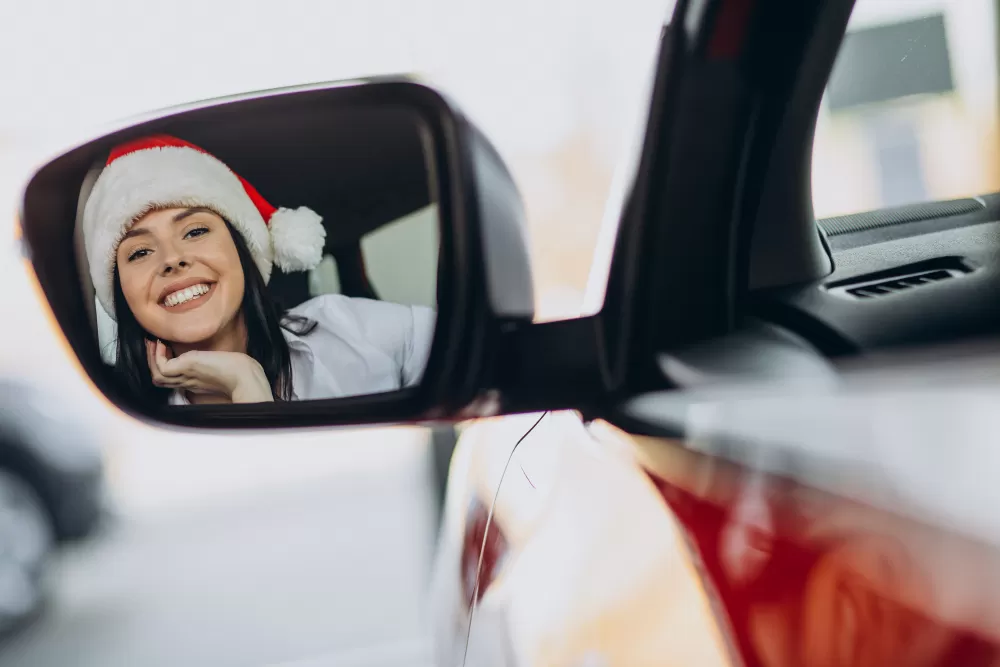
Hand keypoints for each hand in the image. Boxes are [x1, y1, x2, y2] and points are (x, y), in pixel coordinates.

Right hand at [146, 340, 273, 402]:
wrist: (245, 375)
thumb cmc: (238, 368)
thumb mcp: (219, 362)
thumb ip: (209, 361)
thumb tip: (206, 352)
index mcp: (195, 381)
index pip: (171, 379)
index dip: (163, 364)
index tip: (163, 348)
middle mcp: (188, 382)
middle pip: (159, 379)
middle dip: (152, 361)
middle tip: (152, 344)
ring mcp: (186, 377)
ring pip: (157, 376)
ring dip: (151, 357)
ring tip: (154, 343)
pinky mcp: (186, 369)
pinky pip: (162, 368)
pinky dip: (157, 356)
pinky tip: (162, 344)